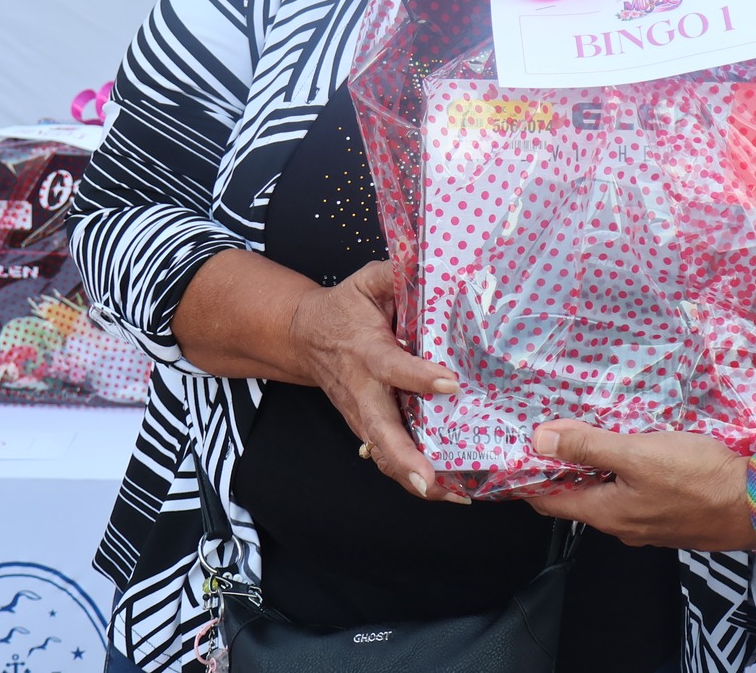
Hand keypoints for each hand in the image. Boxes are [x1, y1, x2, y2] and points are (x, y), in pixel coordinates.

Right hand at [288, 260, 467, 502]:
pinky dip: (412, 477)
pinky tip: (445, 490)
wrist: (305, 337)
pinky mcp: (367, 427)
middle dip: (404, 457)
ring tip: (450, 494)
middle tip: (430, 479)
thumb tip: (428, 260)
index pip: (393, 366)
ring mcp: (362, 414)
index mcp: (367, 351)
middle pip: (380, 429)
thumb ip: (397, 272)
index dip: (419, 376)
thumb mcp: (368, 281)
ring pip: (383, 452)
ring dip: (412, 477)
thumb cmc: (346, 308)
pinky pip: (388, 456)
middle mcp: (363, 390)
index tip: (449, 383)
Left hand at [525, 422, 755, 550]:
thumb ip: (588, 445)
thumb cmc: (696, 477)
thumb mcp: (637, 453)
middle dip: (563, 469)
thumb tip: (538, 440)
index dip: (530, 478)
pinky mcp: (672, 518)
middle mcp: (622, 526)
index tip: (518, 453)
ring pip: (609, 496)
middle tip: (553, 435)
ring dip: (596, 471)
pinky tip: (635, 455)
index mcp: (606, 512)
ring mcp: (649, 525)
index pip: (550, 501)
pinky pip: (634, 496)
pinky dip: (623, 476)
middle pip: (579, 498)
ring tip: (592, 438)